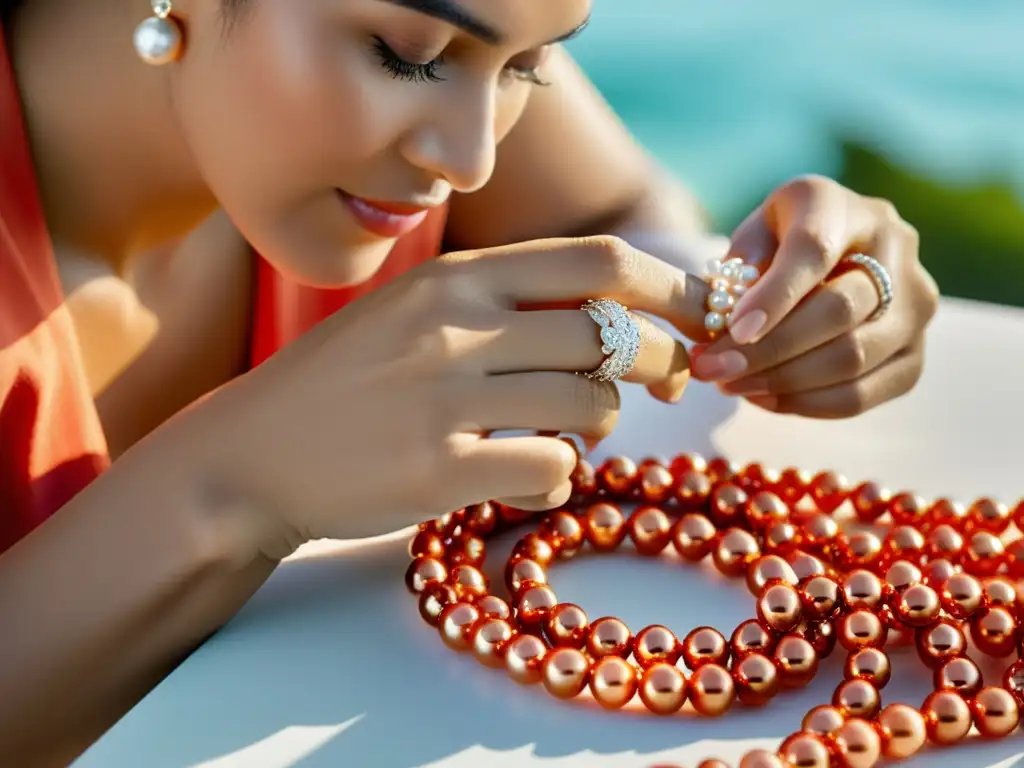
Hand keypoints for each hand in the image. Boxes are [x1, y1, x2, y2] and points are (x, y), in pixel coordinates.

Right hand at [208, 236, 708, 550]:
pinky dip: (559, 478)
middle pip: (612, 335)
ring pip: (592, 405)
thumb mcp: (417, 311)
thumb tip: (616, 315)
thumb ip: (506, 301)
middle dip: (667, 362)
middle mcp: (454, 326)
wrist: (252, 454)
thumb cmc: (349, 381)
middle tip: (676, 383)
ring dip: (603, 422)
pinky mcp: (435, 471)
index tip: (702, 312)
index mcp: (456, 277)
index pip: (598, 264)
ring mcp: (443, 399)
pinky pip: (552, 472)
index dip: (670, 285)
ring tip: (571, 429)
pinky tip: (528, 476)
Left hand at [690, 175, 938, 418]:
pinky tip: (764, 398)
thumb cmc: (776, 246)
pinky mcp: (914, 353)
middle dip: (769, 349)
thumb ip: (738, 272)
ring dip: (783, 382)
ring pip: (853, 358)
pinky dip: (808, 404)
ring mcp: (915, 304)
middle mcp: (895, 247)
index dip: (774, 295)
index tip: (734, 330)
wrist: (830, 256)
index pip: (814, 250)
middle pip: (838, 311)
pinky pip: (864, 393)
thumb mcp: (749, 239)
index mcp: (842, 207)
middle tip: (715, 369)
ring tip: (732, 385)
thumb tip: (726, 326)